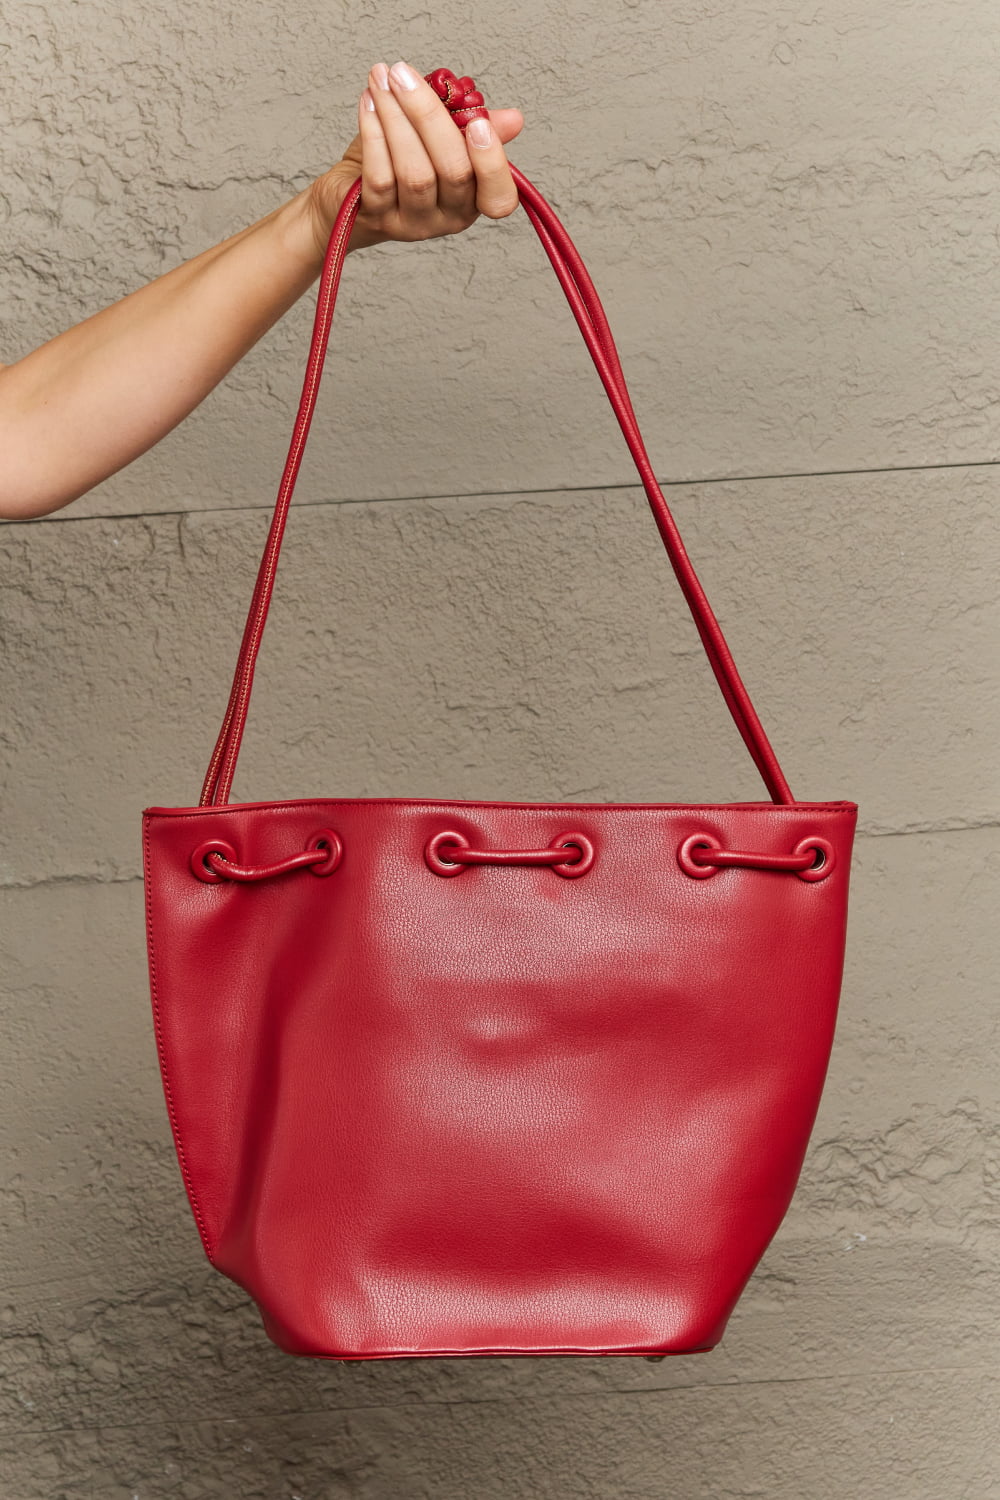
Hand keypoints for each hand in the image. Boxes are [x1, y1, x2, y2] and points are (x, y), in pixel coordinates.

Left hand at [306, 60, 524, 257]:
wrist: (347, 192)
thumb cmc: (397, 160)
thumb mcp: (439, 139)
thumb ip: (470, 125)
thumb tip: (513, 119)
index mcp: (473, 199)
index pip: (499, 198)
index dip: (492, 163)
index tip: (478, 123)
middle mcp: (448, 218)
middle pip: (454, 172)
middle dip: (428, 116)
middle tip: (404, 74)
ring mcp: (413, 223)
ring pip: (414, 172)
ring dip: (395, 117)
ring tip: (381, 79)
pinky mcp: (379, 219)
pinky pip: (380, 176)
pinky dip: (373, 133)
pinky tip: (368, 102)